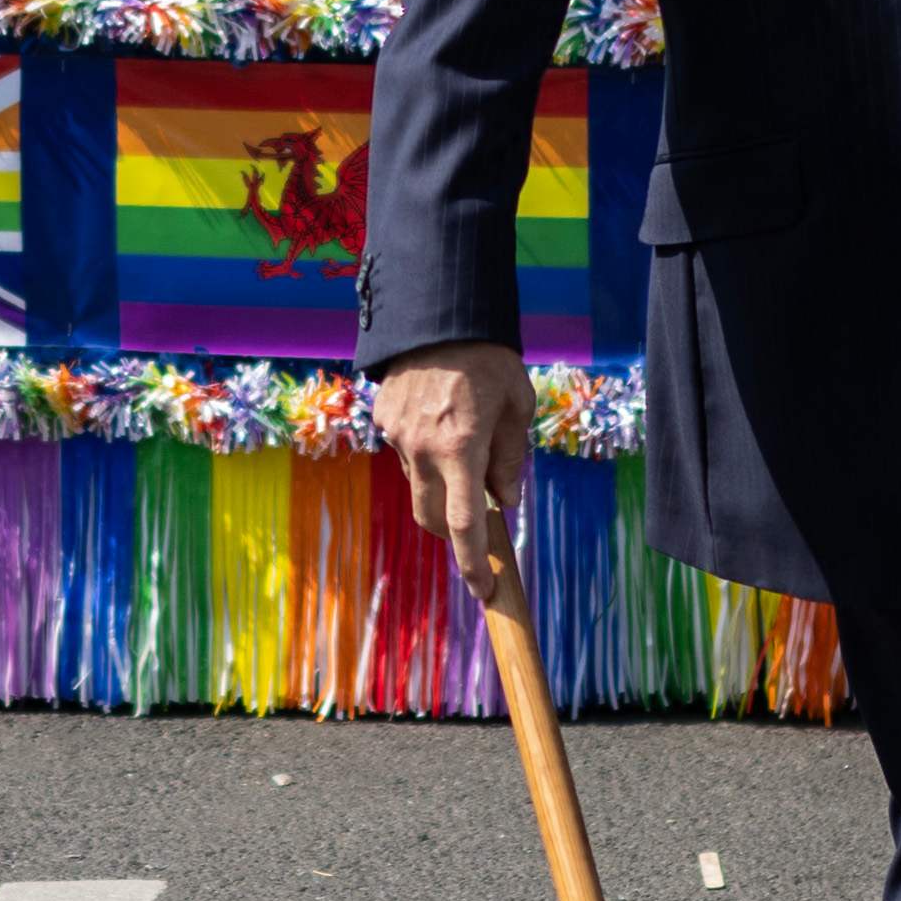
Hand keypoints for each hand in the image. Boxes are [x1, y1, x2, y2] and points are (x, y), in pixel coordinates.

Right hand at [376, 339, 533, 614]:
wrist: (438, 311)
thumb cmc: (489, 357)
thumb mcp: (517, 405)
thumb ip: (511, 458)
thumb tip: (504, 499)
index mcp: (461, 447)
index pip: (465, 525)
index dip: (473, 564)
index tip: (483, 589)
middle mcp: (422, 448)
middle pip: (432, 517)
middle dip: (454, 531)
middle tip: (478, 517)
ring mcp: (397, 435)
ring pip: (419, 484)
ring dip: (441, 485)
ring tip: (463, 439)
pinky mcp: (383, 419)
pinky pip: (405, 452)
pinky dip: (425, 453)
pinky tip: (439, 417)